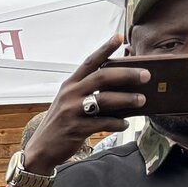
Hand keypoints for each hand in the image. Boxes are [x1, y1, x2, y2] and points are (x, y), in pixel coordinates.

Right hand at [23, 34, 148, 173]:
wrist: (41, 149)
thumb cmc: (61, 123)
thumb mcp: (68, 102)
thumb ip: (88, 91)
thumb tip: (118, 84)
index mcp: (69, 85)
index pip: (90, 62)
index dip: (105, 49)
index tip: (119, 38)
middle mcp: (70, 95)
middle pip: (102, 77)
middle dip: (127, 74)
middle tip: (146, 75)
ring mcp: (72, 112)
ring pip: (105, 100)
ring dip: (127, 99)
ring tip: (142, 100)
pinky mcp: (76, 129)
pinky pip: (103, 123)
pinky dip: (117, 123)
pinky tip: (125, 124)